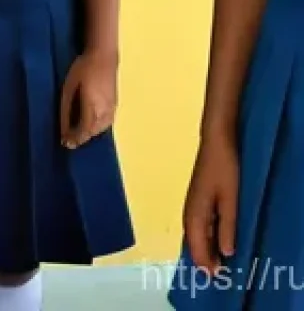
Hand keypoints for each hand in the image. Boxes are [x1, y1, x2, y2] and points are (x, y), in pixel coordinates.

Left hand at [60, 49, 117, 147]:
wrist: (103, 56)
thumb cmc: (82, 70)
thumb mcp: (68, 88)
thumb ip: (66, 110)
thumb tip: (63, 129)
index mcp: (92, 109)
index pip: (83, 132)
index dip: (74, 139)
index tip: (64, 144)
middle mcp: (105, 113)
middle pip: (92, 133)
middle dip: (81, 138)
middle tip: (68, 140)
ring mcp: (112, 110)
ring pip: (100, 130)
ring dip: (89, 134)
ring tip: (77, 132)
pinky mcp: (115, 105)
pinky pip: (106, 123)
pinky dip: (96, 128)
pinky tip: (89, 124)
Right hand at [182, 133, 238, 274]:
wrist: (216, 141)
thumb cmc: (224, 169)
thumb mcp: (230, 200)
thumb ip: (227, 226)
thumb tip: (226, 252)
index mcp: (194, 212)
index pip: (196, 244)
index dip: (204, 262)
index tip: (214, 277)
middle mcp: (189, 209)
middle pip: (192, 240)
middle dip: (202, 257)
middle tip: (217, 274)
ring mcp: (192, 202)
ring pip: (195, 232)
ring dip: (204, 247)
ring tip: (217, 262)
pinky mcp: (199, 197)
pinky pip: (199, 223)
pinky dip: (205, 235)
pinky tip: (216, 239)